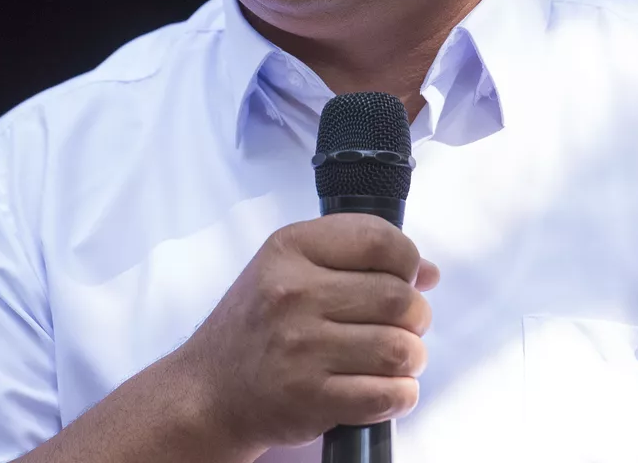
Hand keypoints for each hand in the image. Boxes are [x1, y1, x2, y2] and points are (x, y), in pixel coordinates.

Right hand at [163, 213, 438, 454]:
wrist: (209, 389)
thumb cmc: (258, 325)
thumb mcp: (288, 268)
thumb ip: (355, 258)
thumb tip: (428, 272)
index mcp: (289, 249)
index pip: (379, 240)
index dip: (407, 260)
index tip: (403, 277)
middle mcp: (292, 293)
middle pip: (399, 299)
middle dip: (415, 317)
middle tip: (399, 326)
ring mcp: (300, 347)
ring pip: (400, 350)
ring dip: (410, 359)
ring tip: (392, 359)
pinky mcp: (309, 397)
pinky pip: (387, 395)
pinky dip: (399, 395)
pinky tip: (383, 389)